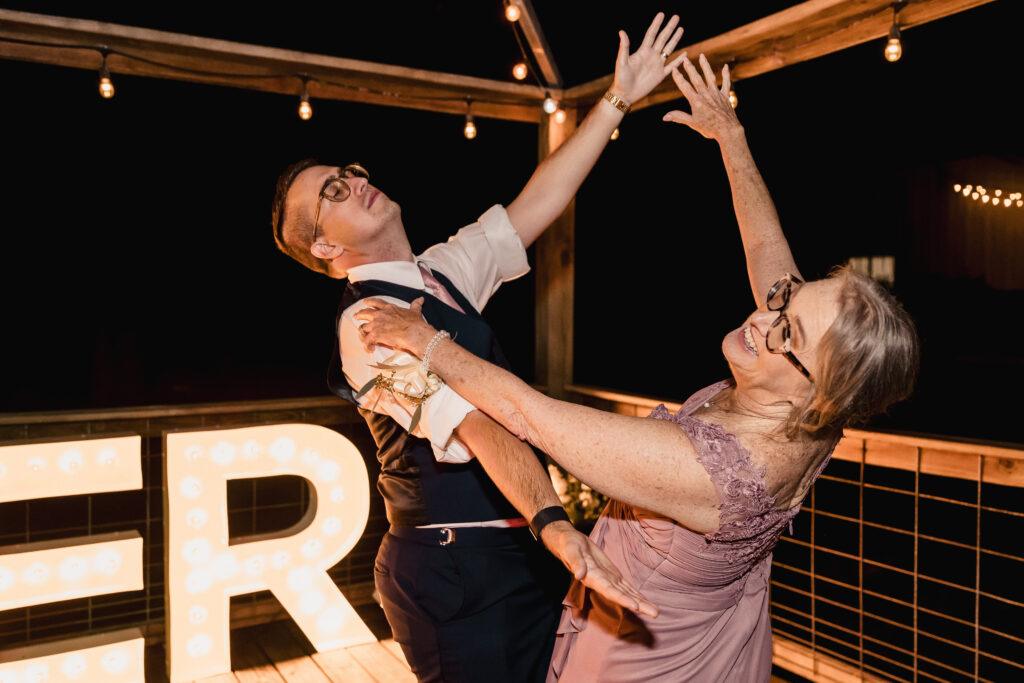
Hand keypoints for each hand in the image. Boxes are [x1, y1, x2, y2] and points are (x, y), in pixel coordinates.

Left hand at [353, 297, 435, 355]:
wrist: (415, 333)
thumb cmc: (416, 324)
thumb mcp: (415, 311)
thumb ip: (416, 305)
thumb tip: (420, 299)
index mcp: (389, 308)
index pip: (376, 302)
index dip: (370, 302)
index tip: (365, 302)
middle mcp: (381, 315)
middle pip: (365, 313)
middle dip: (360, 314)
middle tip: (357, 316)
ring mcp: (377, 325)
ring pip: (364, 327)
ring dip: (363, 332)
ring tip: (363, 336)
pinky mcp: (376, 335)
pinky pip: (366, 340)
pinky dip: (367, 345)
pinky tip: (370, 348)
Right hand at [541, 521, 658, 617]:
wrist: (568, 542)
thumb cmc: (568, 545)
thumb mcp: (570, 550)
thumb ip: (575, 562)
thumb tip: (579, 575)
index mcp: (593, 578)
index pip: (610, 591)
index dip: (622, 599)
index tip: (636, 607)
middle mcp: (602, 583)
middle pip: (622, 596)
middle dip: (638, 605)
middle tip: (655, 614)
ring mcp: (608, 580)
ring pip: (627, 593)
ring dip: (641, 603)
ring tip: (655, 612)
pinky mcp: (612, 575)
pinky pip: (625, 586)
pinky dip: (635, 594)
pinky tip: (644, 602)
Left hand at [610, 13, 684, 105]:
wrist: (625, 94)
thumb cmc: (621, 78)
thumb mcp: (622, 61)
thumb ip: (624, 47)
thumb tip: (622, 31)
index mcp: (642, 51)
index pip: (651, 34)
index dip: (656, 24)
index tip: (662, 14)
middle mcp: (651, 56)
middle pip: (663, 38)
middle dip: (669, 28)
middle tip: (676, 17)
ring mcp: (657, 65)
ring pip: (668, 49)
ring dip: (675, 39)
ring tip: (681, 29)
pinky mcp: (660, 75)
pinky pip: (672, 66)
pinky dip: (679, 60)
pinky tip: (685, 54)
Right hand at [663, 53, 741, 142]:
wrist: (727, 130)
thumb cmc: (709, 129)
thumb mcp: (692, 124)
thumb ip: (678, 117)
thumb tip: (664, 117)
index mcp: (696, 101)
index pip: (685, 86)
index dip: (678, 77)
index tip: (674, 69)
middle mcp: (705, 94)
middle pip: (696, 78)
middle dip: (690, 68)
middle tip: (685, 59)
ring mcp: (716, 94)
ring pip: (710, 77)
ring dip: (705, 66)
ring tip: (702, 56)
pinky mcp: (725, 96)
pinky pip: (726, 83)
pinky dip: (726, 74)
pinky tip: (725, 66)